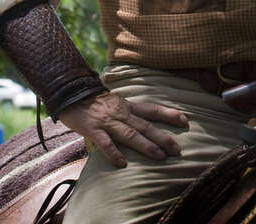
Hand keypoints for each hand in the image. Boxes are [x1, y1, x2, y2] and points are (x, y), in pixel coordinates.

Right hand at [59, 91, 188, 167]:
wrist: (70, 92)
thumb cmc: (93, 100)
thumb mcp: (115, 102)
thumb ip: (127, 111)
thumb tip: (142, 120)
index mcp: (127, 106)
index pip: (152, 109)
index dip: (169, 114)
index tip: (185, 120)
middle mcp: (121, 113)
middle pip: (146, 125)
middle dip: (163, 137)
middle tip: (177, 150)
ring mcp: (108, 121)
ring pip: (130, 134)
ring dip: (146, 145)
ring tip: (160, 156)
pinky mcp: (93, 129)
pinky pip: (104, 143)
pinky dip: (113, 153)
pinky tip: (122, 163)